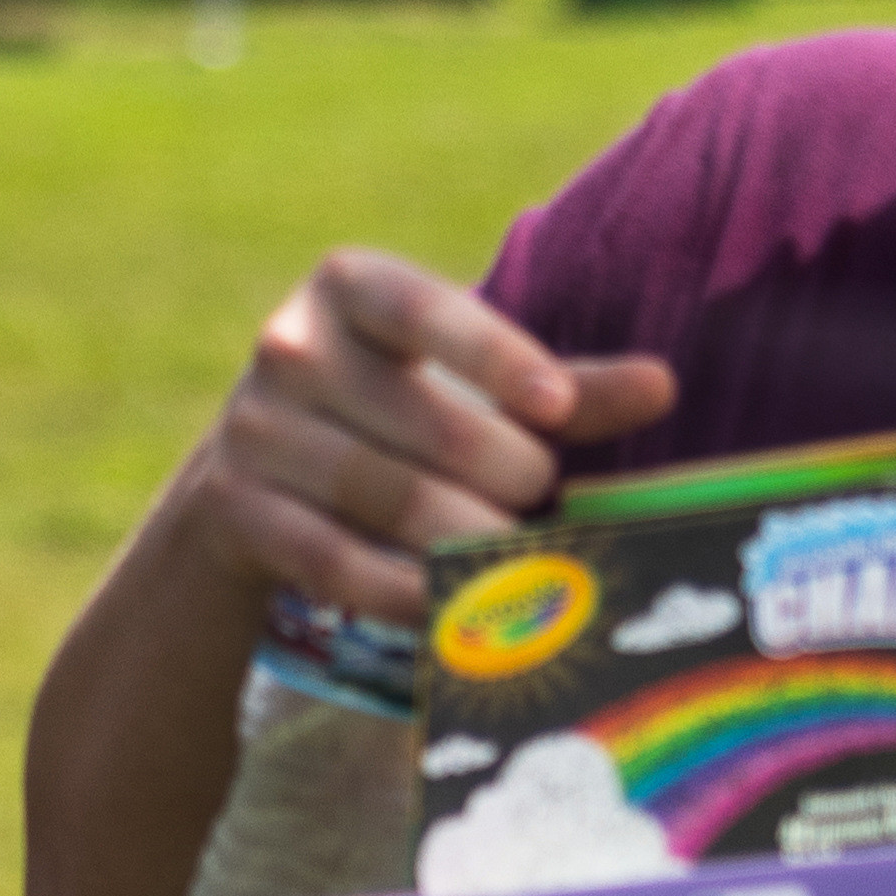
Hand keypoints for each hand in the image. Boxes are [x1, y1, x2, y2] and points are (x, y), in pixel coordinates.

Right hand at [180, 250, 677, 618]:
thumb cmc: (398, 414)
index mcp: (351, 286)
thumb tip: (664, 385)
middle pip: (423, 422)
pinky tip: (453, 609)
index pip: (427, 311)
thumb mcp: (467, 385)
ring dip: (466, 542)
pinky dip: (403, 591)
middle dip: (504, 475)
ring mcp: (252, 428)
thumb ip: (561, 390)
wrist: (252, 475)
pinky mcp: (232, 506)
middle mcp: (291, 346)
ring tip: (521, 564)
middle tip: (547, 506)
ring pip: (384, 497)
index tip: (557, 407)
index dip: (494, 357)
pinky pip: (333, 560)